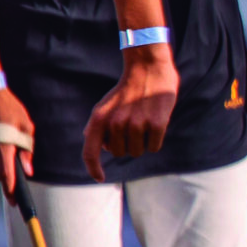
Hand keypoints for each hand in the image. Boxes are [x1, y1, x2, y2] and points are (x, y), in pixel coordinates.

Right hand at [0, 86, 35, 195]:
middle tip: (16, 172)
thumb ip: (27, 149)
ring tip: (6, 137)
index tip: (15, 202)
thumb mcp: (26, 126)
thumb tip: (28, 170)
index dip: (10, 190)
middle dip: (7, 174)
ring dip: (0, 156)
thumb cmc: (9, 108)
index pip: (6, 174)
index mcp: (3, 146)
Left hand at [83, 46, 179, 179]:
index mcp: (99, 118)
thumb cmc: (127, 89)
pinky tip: (156, 123)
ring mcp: (137, 123)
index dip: (94, 168)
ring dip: (142, 142)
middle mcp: (116, 122)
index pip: (90, 152)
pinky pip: (154, 147)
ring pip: (138, 151)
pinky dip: (155, 140)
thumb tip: (92, 142)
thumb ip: (97, 124)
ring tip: (144, 122)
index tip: (100, 178)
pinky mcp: (156, 123)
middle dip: (127, 144)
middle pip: (120, 153)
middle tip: (133, 126)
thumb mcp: (106, 103)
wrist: (149, 68)